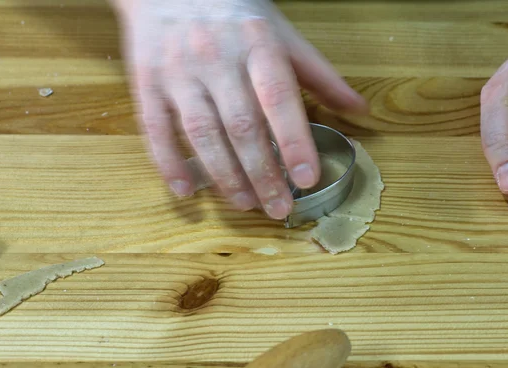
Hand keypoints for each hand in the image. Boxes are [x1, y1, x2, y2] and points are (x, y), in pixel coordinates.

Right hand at [111, 0, 366, 219]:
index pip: (278, 98)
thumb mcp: (282, 35)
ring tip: (245, 204)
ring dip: (224, 176)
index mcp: (257, 45)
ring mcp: (178, 72)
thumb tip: (359, 110)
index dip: (293, 140)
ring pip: (202, 133)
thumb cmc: (235, 14)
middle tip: (279, 208)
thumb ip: (319, 75)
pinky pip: (155, 128)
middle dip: (263, 173)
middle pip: (241, 125)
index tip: (308, 178)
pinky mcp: (148, 83)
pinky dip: (168, 163)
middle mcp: (216, 59)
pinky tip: (185, 191)